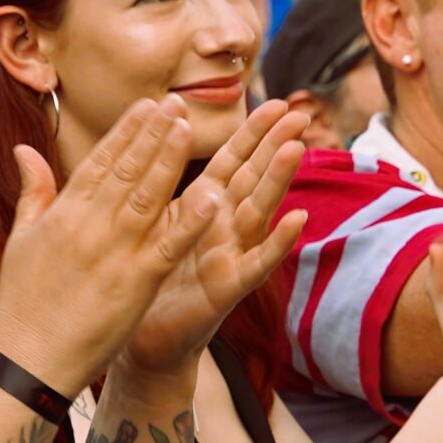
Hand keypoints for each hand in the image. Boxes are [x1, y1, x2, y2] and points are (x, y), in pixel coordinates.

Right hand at [0, 100, 215, 394]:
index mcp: (63, 214)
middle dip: (153, 133)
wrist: (29, 360)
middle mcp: (89, 225)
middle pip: (127, 170)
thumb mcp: (21, 240)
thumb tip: (22, 149)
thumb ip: (32, 192)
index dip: (126, 131)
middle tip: (176, 103)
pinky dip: (191, 219)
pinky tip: (214, 194)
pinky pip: (170, 244)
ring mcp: (114, 252)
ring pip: (148, 196)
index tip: (147, 105)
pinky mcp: (136, 282)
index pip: (100, 162)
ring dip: (170, 159)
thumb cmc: (24, 303)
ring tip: (188, 126)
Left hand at [122, 99, 310, 379]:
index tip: (274, 101)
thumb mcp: (157, 224)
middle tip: (299, 112)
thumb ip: (163, 187)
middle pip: (253, 178)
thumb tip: (159, 141)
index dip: (253, 133)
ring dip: (278, 180)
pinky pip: (256, 263)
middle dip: (274, 145)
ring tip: (296, 148)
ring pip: (259, 211)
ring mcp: (230, 256)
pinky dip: (277, 242)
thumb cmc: (150, 280)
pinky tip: (298, 219)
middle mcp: (224, 228)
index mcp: (204, 208)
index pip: (232, 162)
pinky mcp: (227, 288)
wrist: (143, 341)